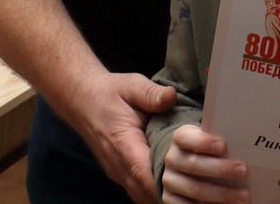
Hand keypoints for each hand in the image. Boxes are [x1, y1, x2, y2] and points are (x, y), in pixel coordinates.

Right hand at [66, 70, 177, 201]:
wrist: (82, 100)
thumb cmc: (109, 92)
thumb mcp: (132, 85)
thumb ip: (151, 94)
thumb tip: (171, 96)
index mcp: (123, 144)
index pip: (144, 173)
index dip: (166, 182)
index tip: (189, 180)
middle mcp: (119, 166)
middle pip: (146, 193)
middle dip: (170, 193)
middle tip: (196, 184)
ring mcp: (118, 173)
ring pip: (142, 196)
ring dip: (163, 195)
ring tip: (188, 188)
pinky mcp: (120, 174)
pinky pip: (138, 191)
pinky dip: (154, 192)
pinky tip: (173, 184)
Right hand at [162, 125, 248, 203]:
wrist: (181, 165)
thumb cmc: (202, 149)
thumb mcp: (205, 140)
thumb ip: (217, 142)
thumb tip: (244, 149)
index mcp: (180, 138)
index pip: (187, 138)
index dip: (203, 142)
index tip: (223, 146)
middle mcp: (172, 159)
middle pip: (194, 165)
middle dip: (220, 169)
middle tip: (242, 171)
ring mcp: (170, 181)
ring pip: (194, 188)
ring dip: (221, 193)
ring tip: (243, 195)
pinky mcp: (170, 199)